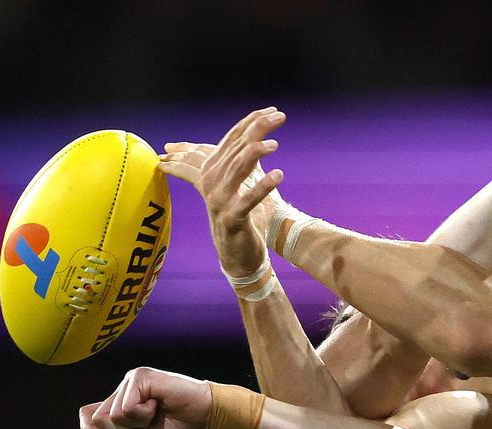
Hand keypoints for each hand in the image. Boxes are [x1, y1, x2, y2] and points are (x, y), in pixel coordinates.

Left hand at [79, 367, 211, 428]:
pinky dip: (144, 414)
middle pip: (99, 420)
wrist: (203, 419)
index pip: (89, 417)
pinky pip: (127, 407)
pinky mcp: (140, 376)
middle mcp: (123, 389)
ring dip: (138, 423)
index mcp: (121, 402)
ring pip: (113, 415)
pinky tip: (159, 404)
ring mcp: (130, 381)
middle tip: (150, 422)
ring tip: (157, 412)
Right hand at [159, 107, 287, 276]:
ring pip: (237, 169)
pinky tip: (279, 175)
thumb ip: (243, 158)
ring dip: (255, 154)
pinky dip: (262, 187)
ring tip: (274, 144)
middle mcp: (212, 182)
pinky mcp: (232, 218)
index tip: (272, 110)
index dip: (251, 122)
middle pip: (235, 148)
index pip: (232, 138)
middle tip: (278, 116)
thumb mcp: (239, 183)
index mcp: (212, 170)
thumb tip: (254, 132)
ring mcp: (219, 200)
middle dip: (257, 130)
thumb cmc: (240, 216)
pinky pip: (247, 200)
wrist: (237, 255)